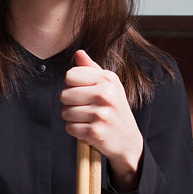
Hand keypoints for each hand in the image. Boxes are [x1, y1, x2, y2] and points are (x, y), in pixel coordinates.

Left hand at [61, 50, 143, 189]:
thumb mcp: (108, 85)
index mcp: (108, 79)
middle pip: (64, 94)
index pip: (70, 75)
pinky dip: (75, 130)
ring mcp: (101, 113)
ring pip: (65, 112)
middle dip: (70, 103)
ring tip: (88, 119)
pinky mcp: (95, 131)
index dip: (71, 85)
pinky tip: (89, 129)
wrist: (128, 140)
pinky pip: (69, 127)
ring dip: (73, 118)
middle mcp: (105, 94)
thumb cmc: (114, 109)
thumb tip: (78, 53)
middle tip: (85, 108)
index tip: (83, 92)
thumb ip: (91, 69)